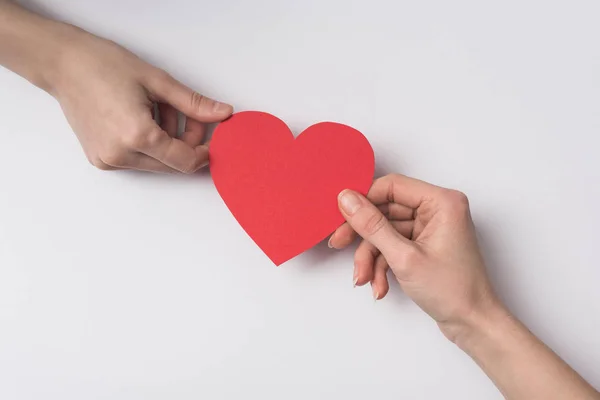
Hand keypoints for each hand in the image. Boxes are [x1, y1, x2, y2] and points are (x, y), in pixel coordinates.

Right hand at [50, 27, 232, 172]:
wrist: (62, 64)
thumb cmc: (103, 65)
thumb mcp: (157, 81)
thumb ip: (193, 103)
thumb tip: (222, 114)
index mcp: (137, 136)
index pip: (185, 161)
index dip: (205, 152)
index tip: (213, 138)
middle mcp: (120, 155)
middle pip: (172, 164)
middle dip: (188, 143)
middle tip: (189, 115)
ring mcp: (108, 160)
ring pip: (156, 163)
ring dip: (169, 142)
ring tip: (159, 109)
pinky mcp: (101, 159)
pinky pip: (138, 159)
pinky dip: (149, 143)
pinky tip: (144, 117)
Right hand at [329, 174, 499, 338]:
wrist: (473, 324)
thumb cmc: (453, 291)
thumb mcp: (404, 257)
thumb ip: (372, 226)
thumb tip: (347, 200)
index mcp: (442, 202)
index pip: (392, 186)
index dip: (364, 200)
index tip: (341, 215)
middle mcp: (438, 210)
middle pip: (386, 211)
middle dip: (364, 236)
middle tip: (339, 244)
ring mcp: (431, 228)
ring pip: (386, 232)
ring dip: (372, 257)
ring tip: (364, 279)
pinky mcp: (425, 245)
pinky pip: (394, 246)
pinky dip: (383, 265)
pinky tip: (379, 286)